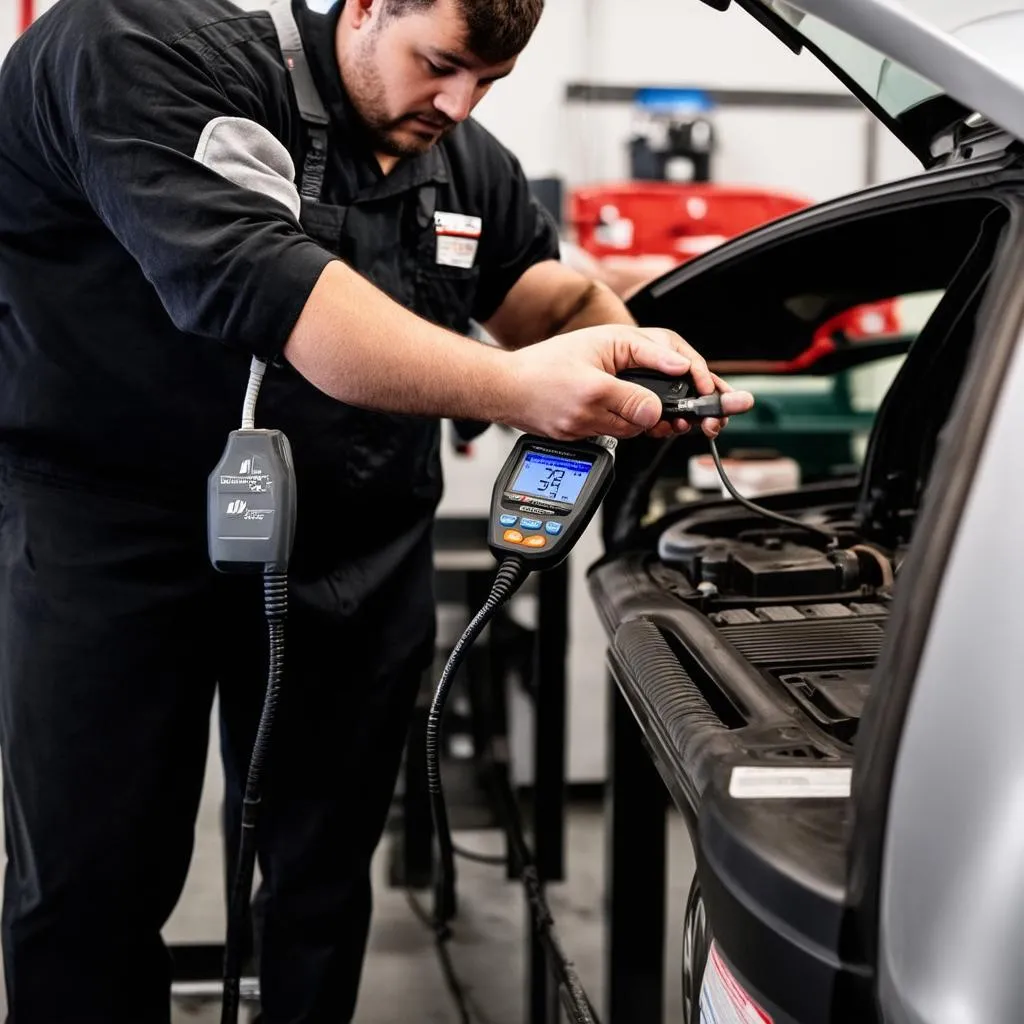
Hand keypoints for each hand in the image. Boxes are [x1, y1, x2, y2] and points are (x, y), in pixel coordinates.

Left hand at [502, 325, 753, 440]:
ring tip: (700, 425)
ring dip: (680, 413)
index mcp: (621, 343)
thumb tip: (654, 414)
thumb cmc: (539, 381)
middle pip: (676, 374)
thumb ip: (625, 402)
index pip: (671, 353)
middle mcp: (625, 360)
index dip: (694, 375)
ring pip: (662, 399)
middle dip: (700, 393)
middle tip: (721, 413)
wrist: (511, 396)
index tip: (708, 392)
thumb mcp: (586, 392)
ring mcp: (621, 382)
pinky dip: (658, 424)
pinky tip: (670, 430)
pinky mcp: (614, 403)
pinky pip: (645, 414)